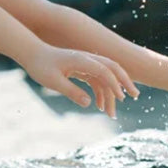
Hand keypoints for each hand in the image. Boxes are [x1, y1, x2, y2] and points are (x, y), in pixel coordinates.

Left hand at [23, 45, 138, 117]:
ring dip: (112, 92)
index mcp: (81, 60)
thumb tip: (88, 103)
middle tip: (135, 95)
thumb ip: (71, 91)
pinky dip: (101, 91)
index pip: (104, 70)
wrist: (32, 54)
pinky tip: (100, 105)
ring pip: (105, 76)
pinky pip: (96, 79)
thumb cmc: (41, 67)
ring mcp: (85, 63)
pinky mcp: (81, 68)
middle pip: (112, 67)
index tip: (121, 98)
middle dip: (125, 81)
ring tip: (112, 113)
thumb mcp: (53, 81)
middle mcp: (87, 59)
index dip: (114, 84)